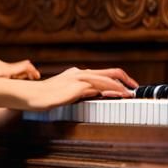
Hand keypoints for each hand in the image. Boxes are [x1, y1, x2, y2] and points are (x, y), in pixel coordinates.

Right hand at [20, 67, 137, 110]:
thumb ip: (78, 93)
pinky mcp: (78, 86)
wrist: (32, 95)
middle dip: (126, 78)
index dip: (117, 79)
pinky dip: (113, 90)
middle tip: (135, 87)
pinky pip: (100, 87)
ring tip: (131, 94)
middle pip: (111, 71)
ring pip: (108, 78)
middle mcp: (81, 73)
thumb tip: (91, 96)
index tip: (125, 86)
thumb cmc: (45, 96)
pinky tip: (119, 95)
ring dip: (123, 86)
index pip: (102, 73)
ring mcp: (80, 78)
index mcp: (78, 73)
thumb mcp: (64, 93)